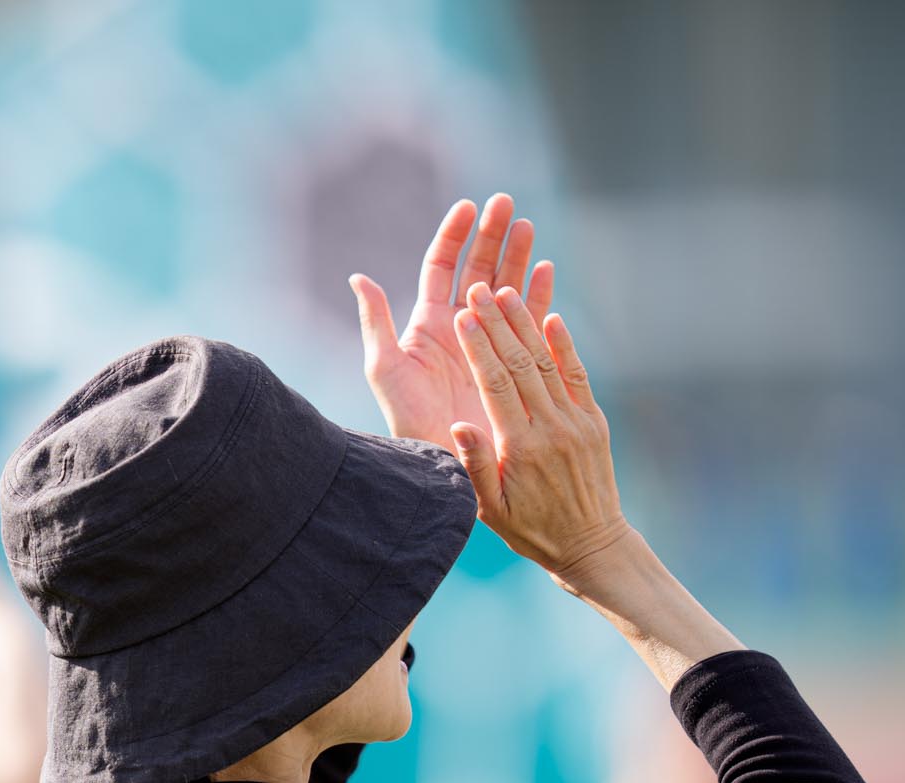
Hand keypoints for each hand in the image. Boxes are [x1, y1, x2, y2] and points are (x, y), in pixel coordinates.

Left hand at [351, 194, 553, 447]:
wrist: (442, 457)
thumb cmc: (405, 418)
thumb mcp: (384, 368)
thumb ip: (376, 322)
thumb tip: (358, 277)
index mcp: (429, 323)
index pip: (441, 266)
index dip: (454, 235)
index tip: (468, 207)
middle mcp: (459, 328)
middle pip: (478, 268)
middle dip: (492, 235)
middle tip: (507, 203)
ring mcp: (487, 342)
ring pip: (506, 288)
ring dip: (518, 256)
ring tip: (529, 226)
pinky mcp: (512, 361)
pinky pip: (528, 321)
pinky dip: (538, 294)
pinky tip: (547, 269)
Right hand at [449, 282, 629, 586]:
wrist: (591, 544)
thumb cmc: (531, 530)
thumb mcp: (491, 508)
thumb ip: (475, 465)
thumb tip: (458, 426)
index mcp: (522, 447)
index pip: (496, 385)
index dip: (478, 347)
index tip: (462, 316)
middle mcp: (552, 428)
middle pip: (520, 364)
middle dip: (497, 323)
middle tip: (478, 290)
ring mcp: (577, 421)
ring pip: (548, 362)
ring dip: (526, 324)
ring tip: (506, 291)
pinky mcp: (594, 420)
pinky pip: (577, 374)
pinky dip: (563, 344)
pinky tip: (550, 316)